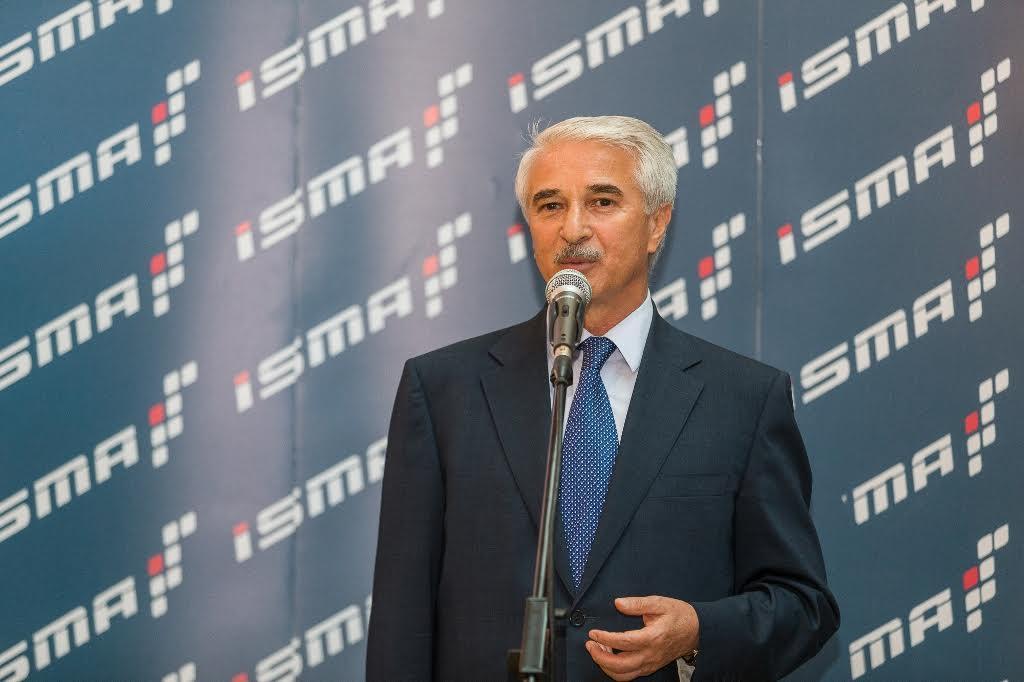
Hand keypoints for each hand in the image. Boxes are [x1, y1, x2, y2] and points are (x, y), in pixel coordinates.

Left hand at [585, 595, 699, 680]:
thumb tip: (618, 603)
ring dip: (606, 666)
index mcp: (653, 638)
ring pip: (624, 675)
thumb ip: (637, 603)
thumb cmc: (679, 615)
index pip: (623, 643)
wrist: (697, 630)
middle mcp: (651, 655)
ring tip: (598, 651)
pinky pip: (630, 675)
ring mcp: (651, 663)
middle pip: (620, 666)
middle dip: (600, 657)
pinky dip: (616, 670)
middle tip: (590, 644)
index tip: (593, 633)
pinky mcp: (650, 667)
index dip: (605, 639)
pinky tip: (610, 656)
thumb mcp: (660, 602)